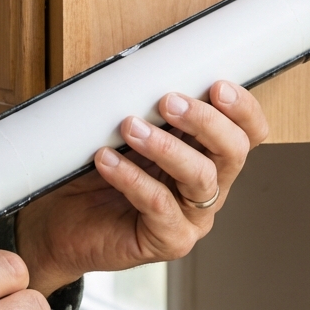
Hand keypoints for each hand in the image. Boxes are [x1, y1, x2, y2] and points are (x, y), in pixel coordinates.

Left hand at [15, 80, 268, 294]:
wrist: (61, 222)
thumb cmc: (97, 174)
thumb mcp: (128, 133)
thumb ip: (149, 108)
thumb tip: (147, 69)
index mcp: (209, 156)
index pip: (248, 132)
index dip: (242, 109)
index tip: (217, 85)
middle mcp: (209, 187)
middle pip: (233, 152)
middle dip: (205, 121)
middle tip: (168, 101)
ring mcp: (192, 217)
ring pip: (200, 178)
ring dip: (166, 147)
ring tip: (130, 127)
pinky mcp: (168, 240)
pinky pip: (159, 205)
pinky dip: (132, 178)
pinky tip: (107, 160)